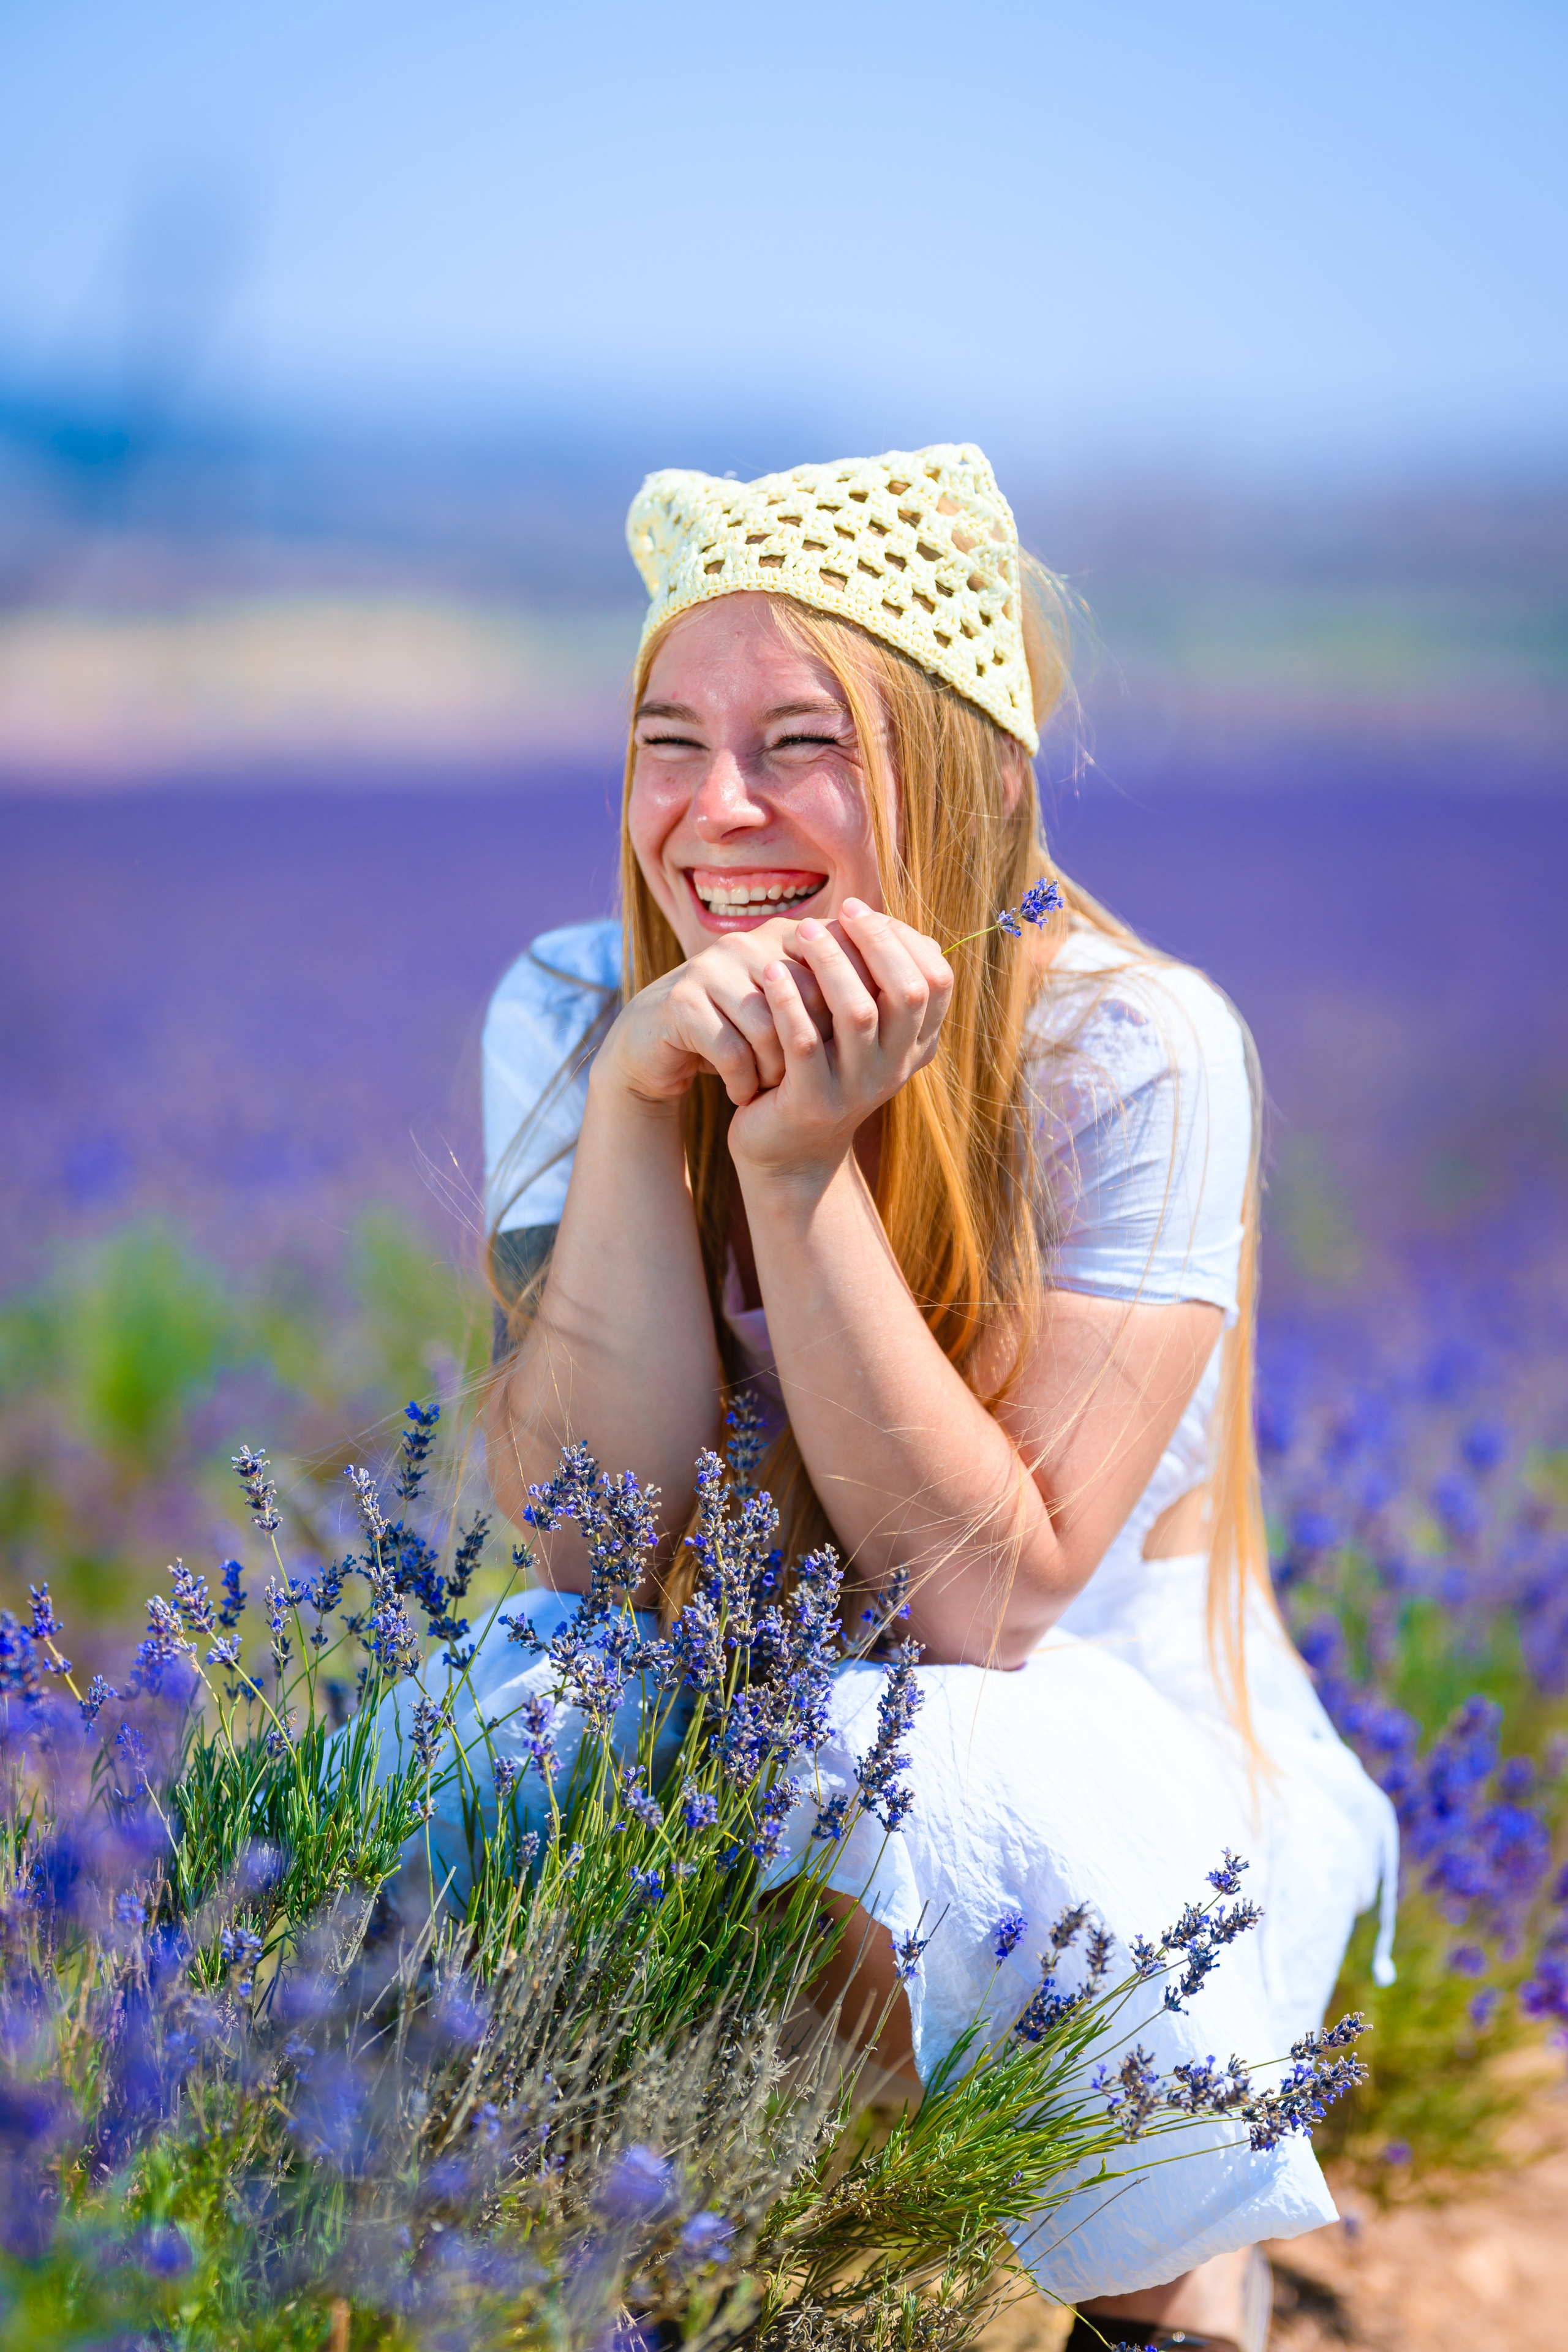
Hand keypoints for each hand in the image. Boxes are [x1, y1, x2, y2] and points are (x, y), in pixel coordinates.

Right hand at [598, 918, 832, 1108]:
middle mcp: (748, 942)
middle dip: (811, 1047)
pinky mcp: (681, 1002)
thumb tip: (908, 1006)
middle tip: (807, 1078)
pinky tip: (742, 1095)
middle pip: (807, 996)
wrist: (656, 1047)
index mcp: (783, 936)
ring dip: (775, 1068)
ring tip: (772, 1088)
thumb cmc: (736, 1031)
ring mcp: (711, 968)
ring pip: (768, 1025)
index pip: (839, 966)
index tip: (844, 1057)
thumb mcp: (786, 1011)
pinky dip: (741, 1080)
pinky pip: (730, 1048)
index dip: (844, 1018)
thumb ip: (834, 998)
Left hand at [727, 901, 952, 1185]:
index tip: (859, 911)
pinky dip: (788, 1000)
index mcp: (914, 1045)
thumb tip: (876, 918)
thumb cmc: (818, 1069)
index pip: (937, 981)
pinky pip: (804, 1042)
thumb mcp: (854, 1030)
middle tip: (836, 911)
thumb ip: (869, 984)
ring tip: (800, 933)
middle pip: (905, 992)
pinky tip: (771, 971)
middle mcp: (895, 1068)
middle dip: (872, 941)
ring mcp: (857, 1089)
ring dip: (829, 963)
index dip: (902, 939)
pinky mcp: (812, 1103)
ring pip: (857, 1013)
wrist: (786, 1150)